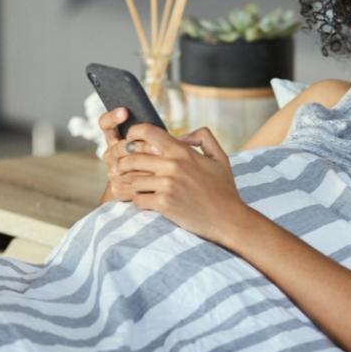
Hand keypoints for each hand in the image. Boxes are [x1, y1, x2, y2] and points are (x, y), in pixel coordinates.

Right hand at [98, 107, 158, 200]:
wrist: (151, 192)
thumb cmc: (158, 164)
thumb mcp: (158, 146)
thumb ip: (158, 136)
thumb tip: (185, 134)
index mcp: (117, 139)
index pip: (106, 125)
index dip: (113, 117)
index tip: (125, 111)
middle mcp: (111, 154)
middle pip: (120, 146)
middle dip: (141, 146)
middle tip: (158, 149)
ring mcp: (112, 171)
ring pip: (125, 165)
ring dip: (145, 165)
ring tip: (163, 164)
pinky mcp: (117, 189)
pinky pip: (129, 183)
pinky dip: (144, 182)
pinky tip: (157, 181)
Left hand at [116, 124, 248, 242]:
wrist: (228, 219)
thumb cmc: (224, 189)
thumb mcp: (221, 157)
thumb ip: (204, 137)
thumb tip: (181, 136)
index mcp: (183, 152)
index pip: (148, 132)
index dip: (134, 133)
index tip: (130, 139)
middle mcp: (172, 166)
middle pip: (132, 157)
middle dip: (123, 163)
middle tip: (122, 168)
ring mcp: (166, 185)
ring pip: (132, 180)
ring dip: (131, 184)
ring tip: (135, 187)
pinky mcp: (163, 204)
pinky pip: (137, 199)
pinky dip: (139, 201)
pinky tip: (147, 202)